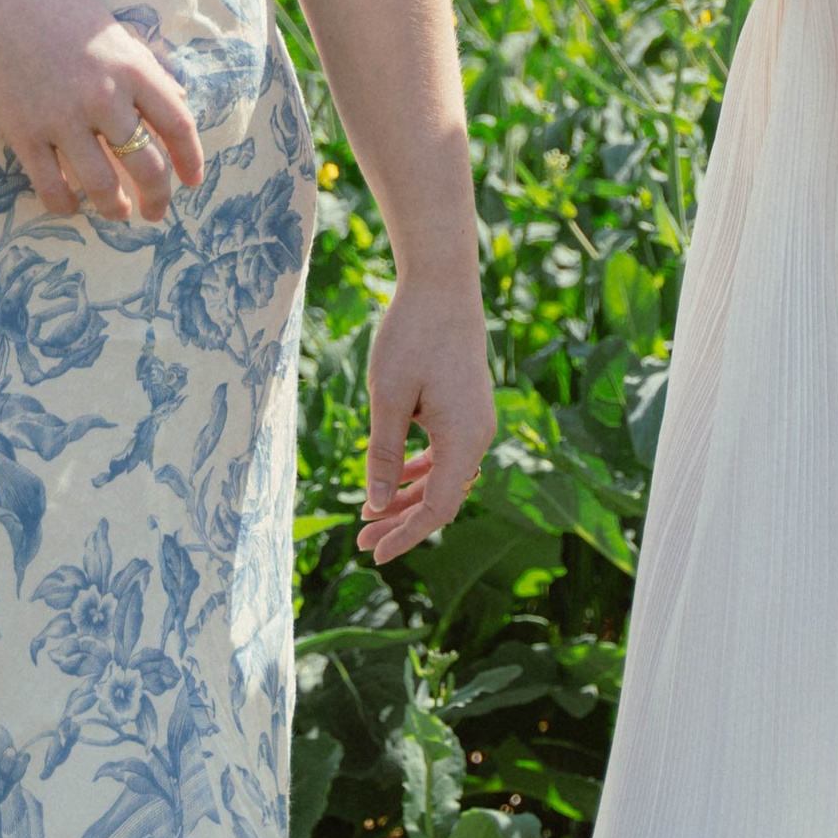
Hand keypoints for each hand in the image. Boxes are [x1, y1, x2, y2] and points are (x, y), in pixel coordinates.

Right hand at [0, 0, 206, 225]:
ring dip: (114, 207)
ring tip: (117, 213)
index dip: (191, 158)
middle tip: (156, 212)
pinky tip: (71, 205)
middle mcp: (103, 98)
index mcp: (132, 67)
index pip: (177, 124)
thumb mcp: (112, 30)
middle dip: (157, 197)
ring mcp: (62, 120)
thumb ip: (144, 69)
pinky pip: (51, 186)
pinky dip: (65, 204)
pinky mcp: (23, 135)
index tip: (193, 180)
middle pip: (146, 165)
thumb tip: (177, 104)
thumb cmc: (52, 8)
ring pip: (101, 185)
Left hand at [357, 273, 496, 564]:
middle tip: (360, 540)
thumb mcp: (389, 398)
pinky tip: (392, 477)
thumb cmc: (412, 336)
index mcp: (464, 438)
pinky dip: (419, 469)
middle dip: (402, 521)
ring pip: (443, 477)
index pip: (438, 508)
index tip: (374, 552)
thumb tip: (377, 503)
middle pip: (442, 497)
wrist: (442, 285)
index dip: (406, 535)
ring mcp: (475, 421)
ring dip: (408, 497)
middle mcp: (477, 435)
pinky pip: (445, 454)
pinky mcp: (466, 408)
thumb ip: (384, 454)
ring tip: (369, 514)